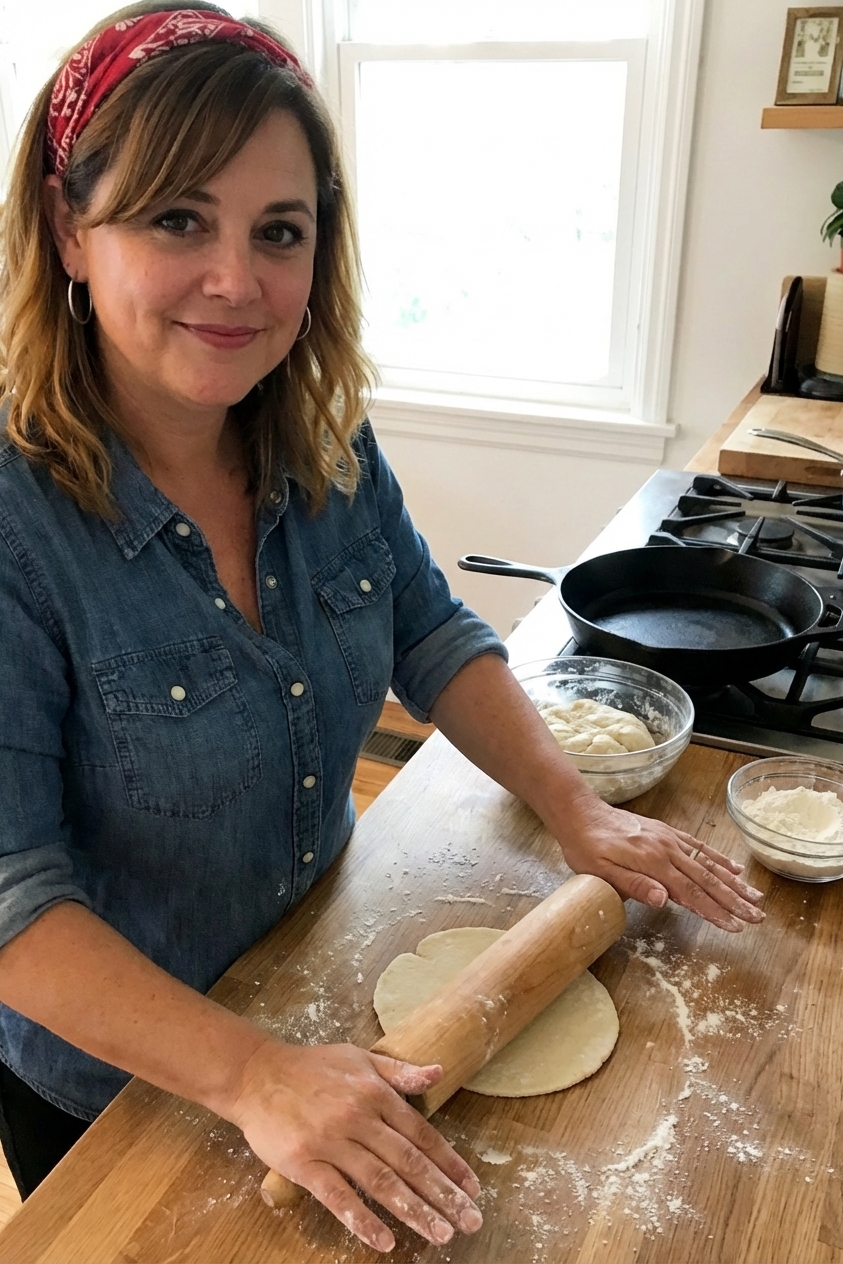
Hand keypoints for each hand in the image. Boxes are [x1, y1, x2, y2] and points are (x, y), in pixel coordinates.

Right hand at [230, 1040, 482, 1251]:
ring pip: (380, 1182)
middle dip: (443, 1194)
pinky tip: (384, 1241)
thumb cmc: (311, 1067)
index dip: (450, 1163)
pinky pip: (338, 1197)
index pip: (422, 1134)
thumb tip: (438, 1072)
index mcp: (375, 1093)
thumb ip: (399, 1071)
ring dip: (414, 1211)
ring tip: (440, 1234)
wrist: (255, 1074)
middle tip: (470, 1221)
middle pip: (408, 1162)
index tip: (473, 1188)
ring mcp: (331, 1142)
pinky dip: (362, 1220)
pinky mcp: (304, 1163)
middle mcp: (358, 1118)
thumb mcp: (360, 1058)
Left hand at [559, 795, 764, 931]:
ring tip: (756, 896)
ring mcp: (668, 840)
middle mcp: (666, 850)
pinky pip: (697, 846)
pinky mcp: (665, 833)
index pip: (690, 893)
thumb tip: (665, 900)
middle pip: (706, 879)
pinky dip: (717, 858)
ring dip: (733, 881)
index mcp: (652, 863)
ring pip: (707, 863)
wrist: (580, 813)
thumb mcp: (600, 872)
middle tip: (757, 916)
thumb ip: (634, 885)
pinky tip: (734, 868)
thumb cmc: (586, 847)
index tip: (735, 926)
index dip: (714, 911)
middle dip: (733, 900)